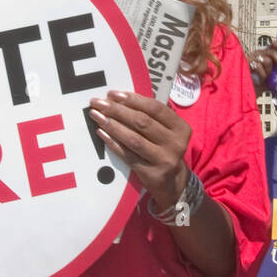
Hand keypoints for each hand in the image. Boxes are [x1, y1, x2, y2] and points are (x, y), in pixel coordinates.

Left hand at [89, 91, 192, 208]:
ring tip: (96, 116)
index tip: (113, 94)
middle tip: (98, 103)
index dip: (133, 99)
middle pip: (142, 122)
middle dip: (117, 110)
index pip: (155, 108)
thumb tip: (118, 99)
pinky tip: (102, 133)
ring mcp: (164, 160)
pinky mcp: (151, 173)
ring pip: (134, 139)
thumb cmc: (164, 149)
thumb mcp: (167, 131)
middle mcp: (175, 143)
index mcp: (180, 127)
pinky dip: (113, 143)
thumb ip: (151, 116)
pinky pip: (128, 155)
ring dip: (112, 125)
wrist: (173, 182)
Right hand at [248, 41, 276, 88]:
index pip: (274, 44)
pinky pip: (259, 67)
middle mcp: (259, 53)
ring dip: (270, 71)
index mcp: (266, 53)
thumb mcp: (273, 76)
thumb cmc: (260, 82)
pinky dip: (263, 75)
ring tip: (268, 78)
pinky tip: (261, 79)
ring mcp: (252, 58)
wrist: (248, 90)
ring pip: (267, 60)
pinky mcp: (247, 63)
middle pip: (273, 52)